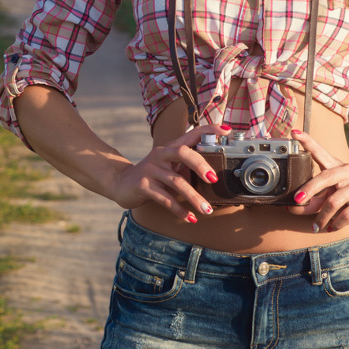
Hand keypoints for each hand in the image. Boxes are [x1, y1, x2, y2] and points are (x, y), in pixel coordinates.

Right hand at [105, 123, 224, 222]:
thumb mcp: (170, 168)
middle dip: (200, 165)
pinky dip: (179, 210)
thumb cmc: (153, 176)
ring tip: (206, 209)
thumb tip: (216, 178)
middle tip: (214, 179)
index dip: (209, 130)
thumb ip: (187, 168)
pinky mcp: (143, 185)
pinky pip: (165, 199)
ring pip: (176, 181)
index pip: (191, 134)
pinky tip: (190, 218)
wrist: (121, 184)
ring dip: (193, 197)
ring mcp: (150, 170)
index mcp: (170, 148)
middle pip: (182, 153)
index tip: (227, 131)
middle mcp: (160, 155)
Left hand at [285, 129, 348, 232]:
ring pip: (334, 200)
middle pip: (325, 177)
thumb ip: (311, 202)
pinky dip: (336, 223)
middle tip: (297, 200)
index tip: (294, 132)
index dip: (307, 141)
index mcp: (337, 166)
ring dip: (322, 216)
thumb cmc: (347, 196)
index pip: (320, 152)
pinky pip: (347, 213)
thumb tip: (292, 208)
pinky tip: (332, 227)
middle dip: (309, 189)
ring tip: (316, 226)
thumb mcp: (328, 196)